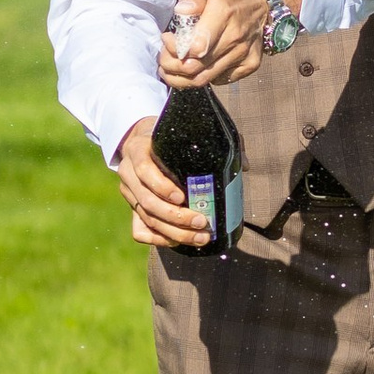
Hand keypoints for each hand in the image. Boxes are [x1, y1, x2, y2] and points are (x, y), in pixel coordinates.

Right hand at [115, 115, 211, 252]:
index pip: (145, 170)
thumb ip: (213, 142)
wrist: (143, 140)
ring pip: (146, 218)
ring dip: (173, 232)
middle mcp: (128, 172)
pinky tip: (178, 241)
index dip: (162, 186)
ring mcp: (128, 192)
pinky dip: (158, 239)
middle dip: (176, 217)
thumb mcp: (183, 132)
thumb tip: (245, 165)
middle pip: (147, 201)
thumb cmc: (169, 137)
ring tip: (200, 237)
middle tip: (202, 222)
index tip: (183, 197)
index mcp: (138, 149)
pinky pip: (139, 230)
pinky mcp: (131, 207)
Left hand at [157, 0, 291, 88]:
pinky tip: (196, 65)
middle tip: (164, 56)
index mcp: (224, 13)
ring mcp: (244, 54)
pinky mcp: (249, 65)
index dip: (175, 48)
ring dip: (181, 77)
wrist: (260, 2)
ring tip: (171, 66)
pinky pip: (219, 80)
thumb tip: (181, 12)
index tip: (167, 38)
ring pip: (204, 79)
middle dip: (172, 64)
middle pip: (195, 66)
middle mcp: (236, 37)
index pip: (197, 46)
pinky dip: (202, 77)